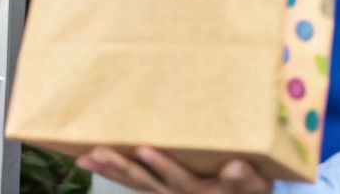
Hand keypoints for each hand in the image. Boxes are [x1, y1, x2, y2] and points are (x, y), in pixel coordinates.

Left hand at [77, 146, 269, 192]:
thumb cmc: (251, 186)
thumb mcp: (254, 183)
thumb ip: (244, 177)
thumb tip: (237, 167)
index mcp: (200, 191)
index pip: (179, 179)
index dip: (162, 165)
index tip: (145, 149)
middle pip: (146, 182)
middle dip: (121, 166)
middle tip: (98, 151)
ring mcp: (166, 193)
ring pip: (134, 182)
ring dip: (110, 170)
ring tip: (84, 158)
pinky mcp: (159, 188)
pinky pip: (132, 182)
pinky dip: (113, 172)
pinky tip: (92, 160)